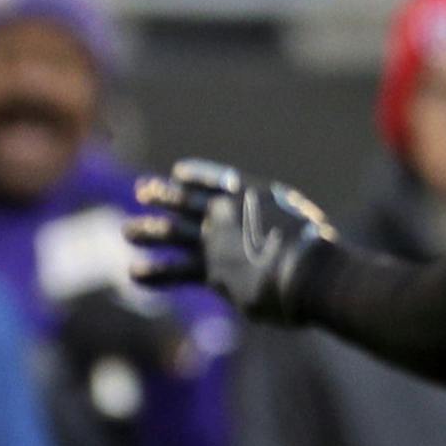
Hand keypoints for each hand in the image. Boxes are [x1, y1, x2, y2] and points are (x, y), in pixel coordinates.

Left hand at [126, 159, 338, 322]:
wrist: (308, 270)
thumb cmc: (318, 251)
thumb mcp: (302, 227)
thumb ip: (281, 229)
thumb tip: (275, 245)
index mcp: (254, 195)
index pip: (217, 179)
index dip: (197, 175)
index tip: (178, 172)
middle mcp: (229, 212)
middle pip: (188, 201)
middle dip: (164, 196)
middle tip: (143, 191)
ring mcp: (216, 239)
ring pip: (174, 232)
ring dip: (148, 231)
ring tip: (127, 231)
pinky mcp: (211, 269)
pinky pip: (176, 269)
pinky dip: (155, 272)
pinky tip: (134, 272)